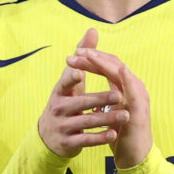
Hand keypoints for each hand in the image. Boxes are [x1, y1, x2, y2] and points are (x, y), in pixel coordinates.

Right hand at [36, 28, 129, 157]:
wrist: (49, 138)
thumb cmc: (65, 102)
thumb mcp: (70, 81)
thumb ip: (82, 56)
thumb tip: (92, 30)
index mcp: (59, 91)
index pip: (65, 82)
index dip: (72, 77)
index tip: (80, 72)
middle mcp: (58, 108)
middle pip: (81, 102)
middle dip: (100, 99)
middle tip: (119, 95)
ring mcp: (62, 126)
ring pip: (86, 122)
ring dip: (106, 119)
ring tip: (125, 116)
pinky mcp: (67, 142)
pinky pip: (85, 140)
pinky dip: (100, 138)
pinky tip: (113, 135)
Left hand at [65, 34, 153, 169]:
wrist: (134, 157)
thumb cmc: (121, 135)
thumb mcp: (109, 114)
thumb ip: (102, 102)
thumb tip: (90, 96)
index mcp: (125, 88)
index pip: (108, 66)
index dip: (92, 59)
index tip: (74, 54)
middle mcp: (133, 88)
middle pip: (114, 64)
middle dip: (94, 56)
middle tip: (76, 51)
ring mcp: (138, 97)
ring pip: (122, 72)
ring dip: (104, 63)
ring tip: (88, 55)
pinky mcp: (140, 109)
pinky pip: (134, 91)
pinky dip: (127, 78)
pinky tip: (118, 70)